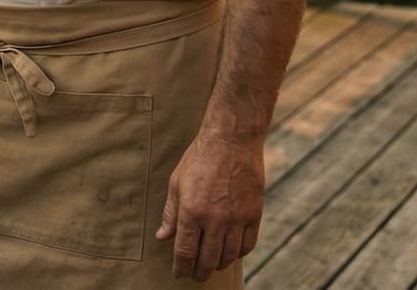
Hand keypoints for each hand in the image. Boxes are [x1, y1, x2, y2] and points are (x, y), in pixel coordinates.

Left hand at [155, 130, 265, 281]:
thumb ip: (171, 213)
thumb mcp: (177, 182)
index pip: (185, 251)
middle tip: (195, 275)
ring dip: (219, 264)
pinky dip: (239, 253)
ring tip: (212, 265)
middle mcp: (215, 219)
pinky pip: (248, 244)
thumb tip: (162, 237)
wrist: (232, 140)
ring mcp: (237, 218)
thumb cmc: (200, 158)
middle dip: (200, 272)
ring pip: (229, 255)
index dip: (181, 267)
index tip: (179, 274)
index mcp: (192, 211)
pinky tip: (231, 252)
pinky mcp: (254, 214)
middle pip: (208, 259)